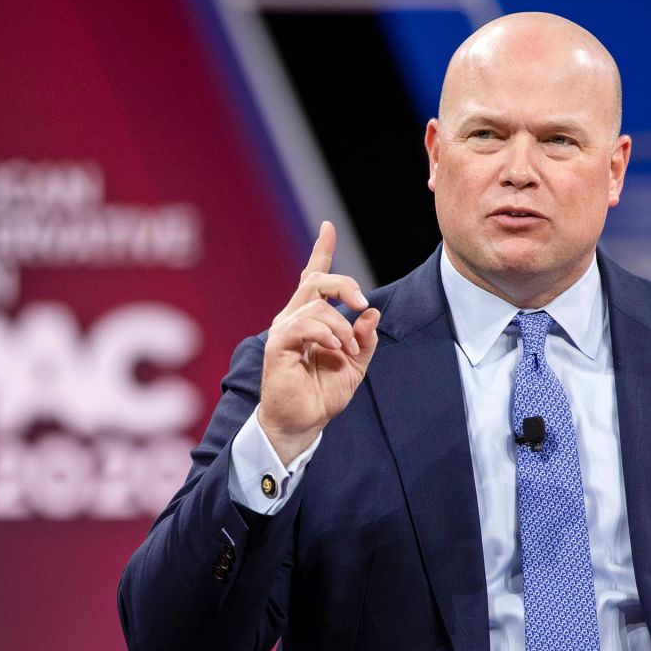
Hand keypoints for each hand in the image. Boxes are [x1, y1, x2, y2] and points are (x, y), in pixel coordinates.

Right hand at [259, 221, 380, 463]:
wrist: (303, 423)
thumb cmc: (323, 395)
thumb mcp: (355, 366)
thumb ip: (364, 340)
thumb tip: (371, 313)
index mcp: (310, 320)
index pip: (313, 278)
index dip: (321, 252)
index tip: (328, 227)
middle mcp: (293, 318)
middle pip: (317, 280)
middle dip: (344, 284)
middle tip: (361, 303)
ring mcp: (284, 330)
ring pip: (317, 305)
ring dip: (341, 325)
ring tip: (347, 349)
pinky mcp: (278, 344)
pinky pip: (305, 324)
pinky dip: (327, 334)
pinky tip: (335, 349)